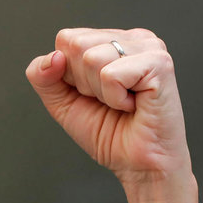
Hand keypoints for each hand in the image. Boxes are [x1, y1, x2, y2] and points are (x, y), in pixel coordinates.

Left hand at [25, 28, 191, 186]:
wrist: (138, 164)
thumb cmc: (108, 132)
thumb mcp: (61, 101)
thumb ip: (43, 76)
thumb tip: (53, 56)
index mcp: (111, 40)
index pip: (66, 39)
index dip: (67, 74)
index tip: (92, 94)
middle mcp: (131, 38)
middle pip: (75, 44)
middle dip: (82, 82)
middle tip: (108, 100)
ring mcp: (149, 47)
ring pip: (91, 58)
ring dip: (99, 92)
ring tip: (122, 103)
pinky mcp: (159, 63)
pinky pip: (110, 75)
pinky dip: (114, 99)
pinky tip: (133, 105)